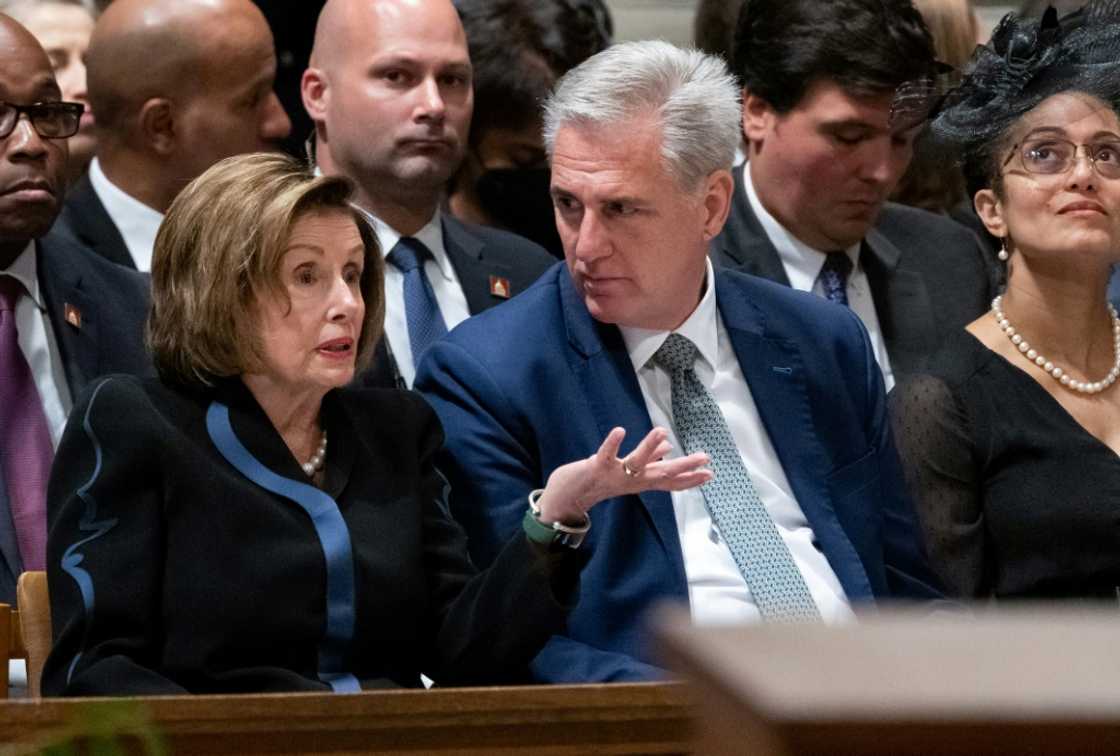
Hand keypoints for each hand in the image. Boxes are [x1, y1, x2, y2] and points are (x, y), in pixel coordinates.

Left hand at [535, 427, 710, 525]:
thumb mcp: (627, 472)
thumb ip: (648, 461)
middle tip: (705, 458)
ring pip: (636, 462)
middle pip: (661, 474)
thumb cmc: (598, 481)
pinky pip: (606, 454)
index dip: (689, 478)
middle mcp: (631, 480)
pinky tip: (621, 431)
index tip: (710, 474)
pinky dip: (613, 443)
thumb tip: (667, 448)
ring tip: (662, 431)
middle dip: (684, 467)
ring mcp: (615, 475)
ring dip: (649, 447)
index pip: (668, 482)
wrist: (566, 498)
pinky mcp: (596, 468)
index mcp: (639, 481)